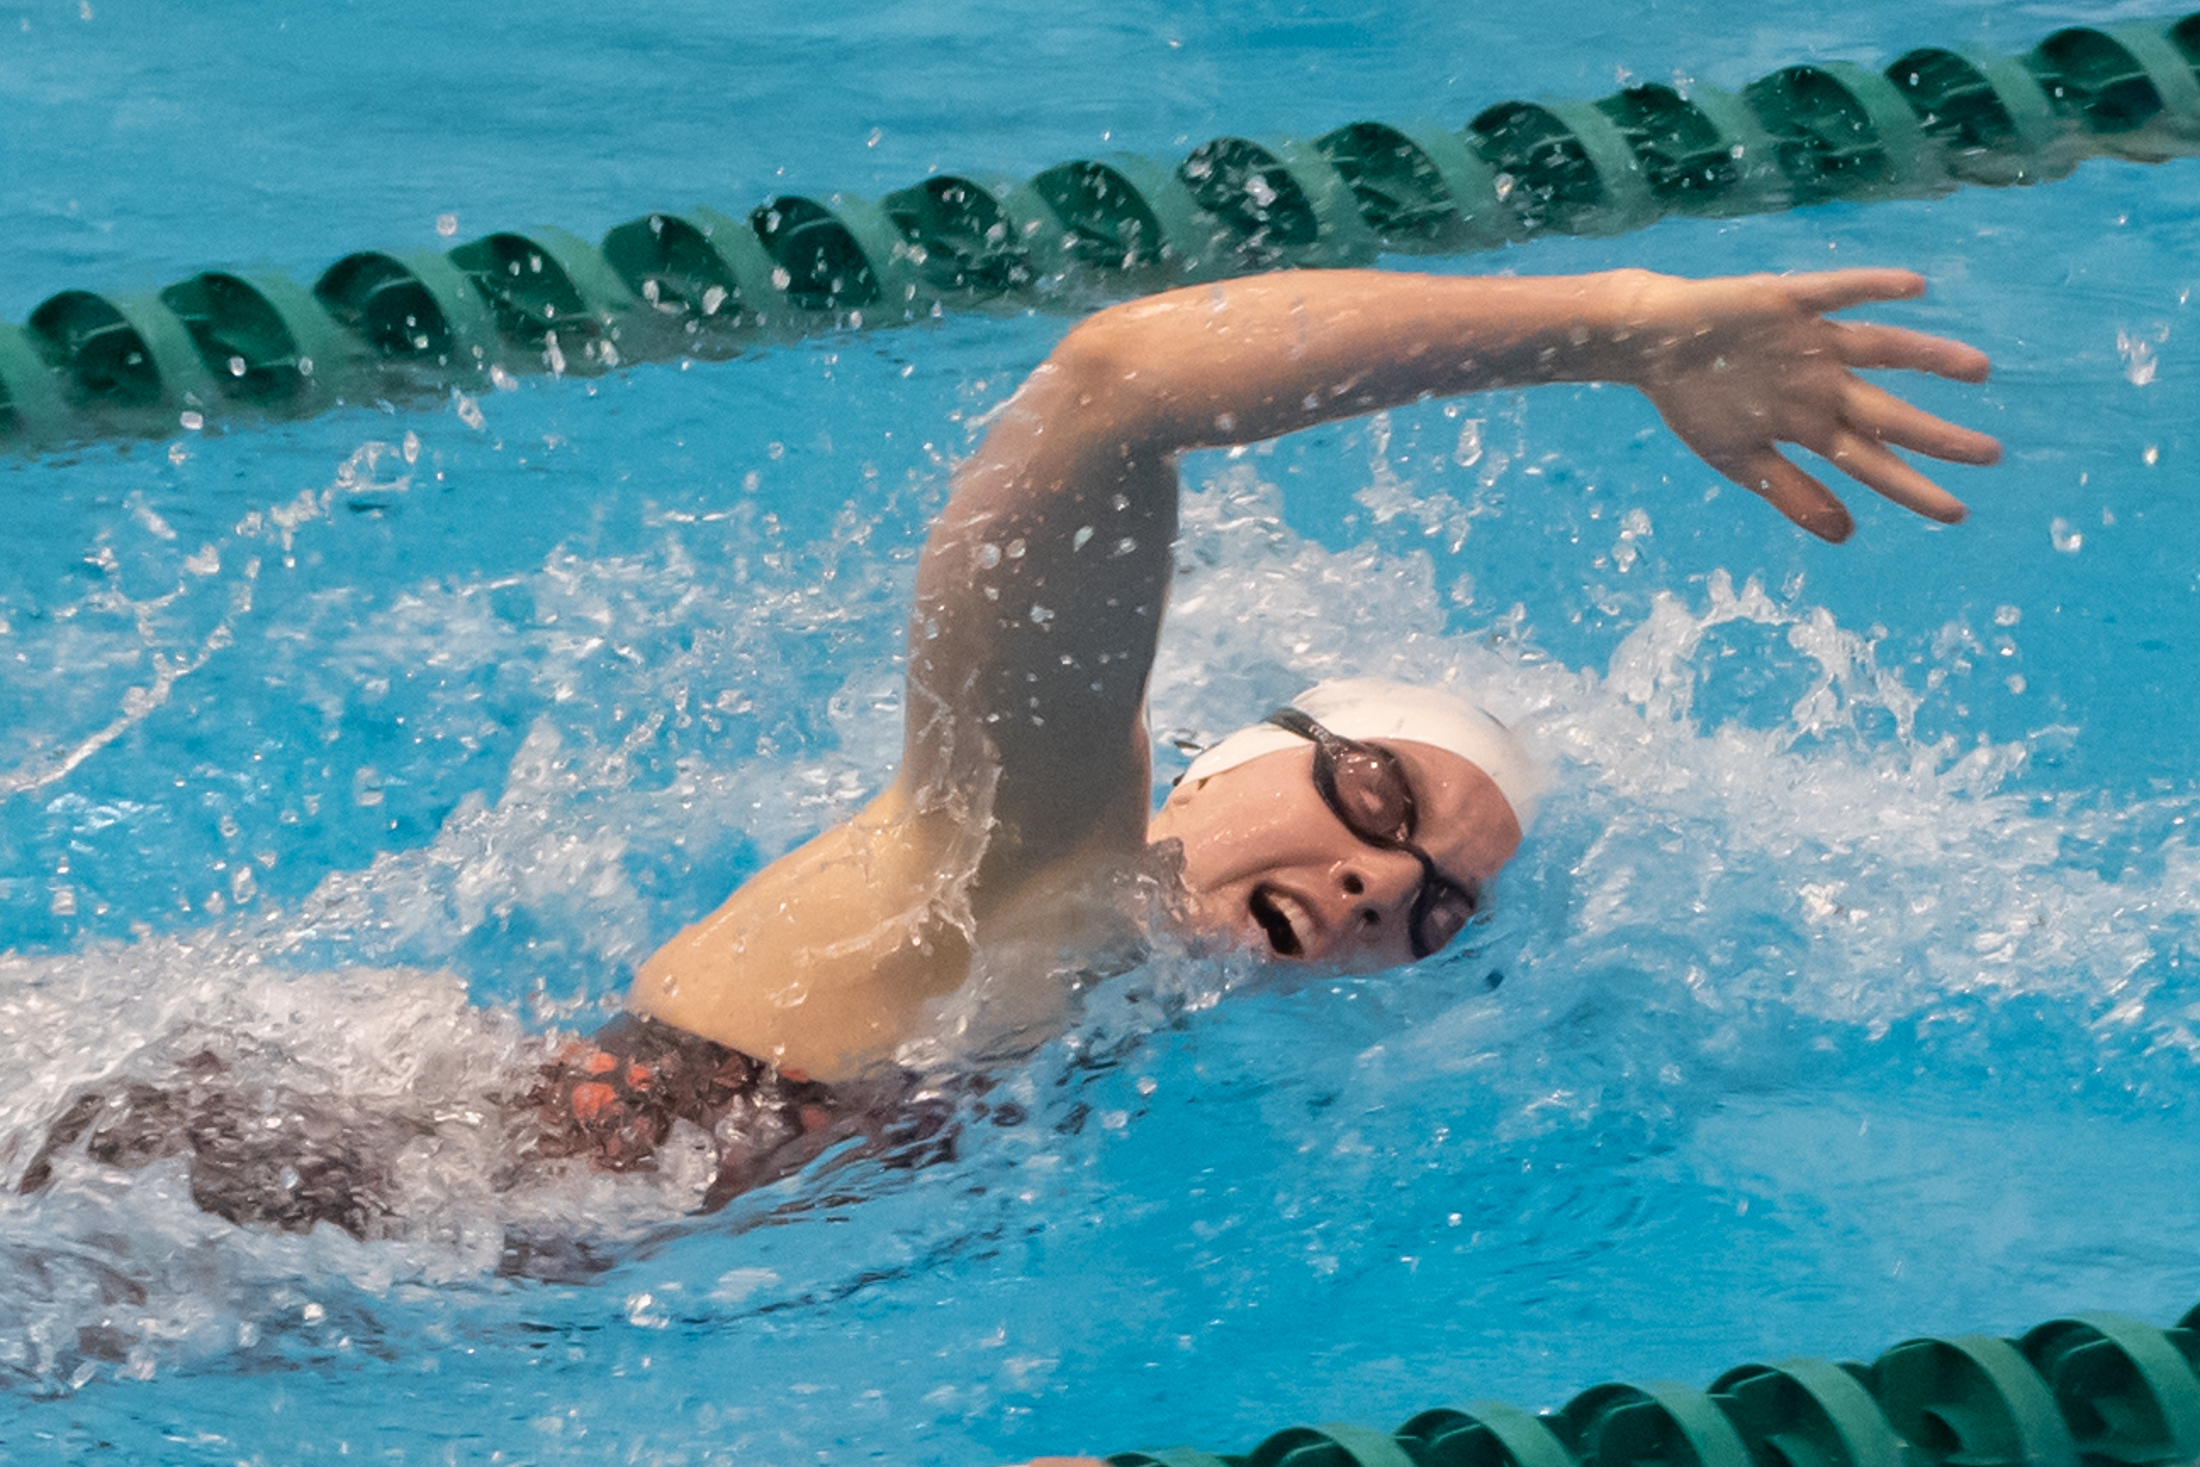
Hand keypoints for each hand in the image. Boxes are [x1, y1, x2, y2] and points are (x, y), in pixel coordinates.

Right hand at [1619, 269, 2000, 541]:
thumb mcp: (1738, 460)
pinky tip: (1914, 287)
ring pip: (1880, 350)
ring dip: (1926, 356)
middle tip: (1992, 455)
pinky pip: (1836, 293)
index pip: (1871, 462)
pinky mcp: (1787, 301)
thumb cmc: (1696, 402)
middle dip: (1936, 436)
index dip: (1912, 488)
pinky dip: (1871, 289)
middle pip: (1888, 413)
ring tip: (1978, 368)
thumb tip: (1846, 537)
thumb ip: (1792, 494)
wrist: (1653, 343)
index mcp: (1810, 424)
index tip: (1956, 513)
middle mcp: (1822, 383)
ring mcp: (1810, 341)